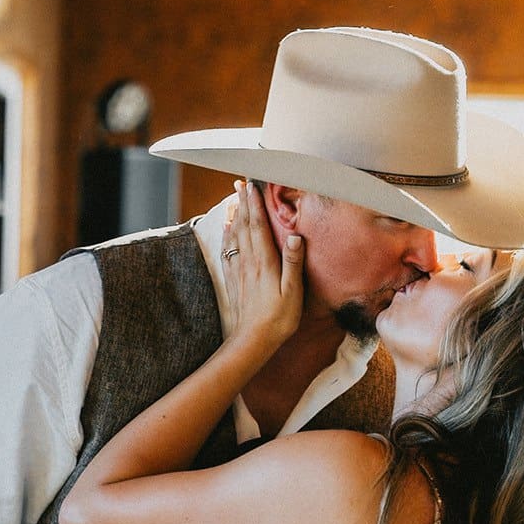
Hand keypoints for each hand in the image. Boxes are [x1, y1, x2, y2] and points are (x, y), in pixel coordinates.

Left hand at [221, 180, 302, 350]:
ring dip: (234, 215)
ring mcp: (238, 270)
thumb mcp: (292, 292)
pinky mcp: (233, 279)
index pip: (258, 226)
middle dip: (243, 203)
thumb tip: (296, 235)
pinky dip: (227, 235)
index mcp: (264, 262)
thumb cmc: (278, 318)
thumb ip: (293, 262)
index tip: (253, 185)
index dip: (255, 204)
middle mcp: (248, 262)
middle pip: (244, 226)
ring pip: (234, 235)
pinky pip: (228, 250)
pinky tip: (227, 228)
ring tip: (233, 198)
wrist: (252, 340)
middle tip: (241, 183)